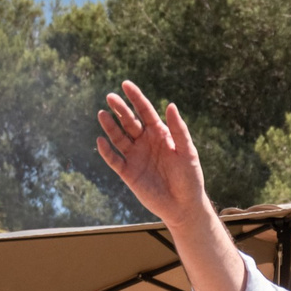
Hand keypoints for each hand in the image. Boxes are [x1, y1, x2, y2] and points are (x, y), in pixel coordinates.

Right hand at [96, 81, 213, 228]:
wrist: (184, 206)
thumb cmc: (189, 177)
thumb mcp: (187, 151)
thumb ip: (178, 129)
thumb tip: (170, 105)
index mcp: (161, 134)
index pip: (145, 112)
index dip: (136, 98)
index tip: (126, 84)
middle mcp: (146, 143)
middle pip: (129, 122)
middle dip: (120, 109)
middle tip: (110, 97)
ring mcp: (136, 157)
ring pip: (119, 138)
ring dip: (110, 127)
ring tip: (102, 114)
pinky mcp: (128, 173)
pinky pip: (114, 160)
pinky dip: (107, 151)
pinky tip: (101, 141)